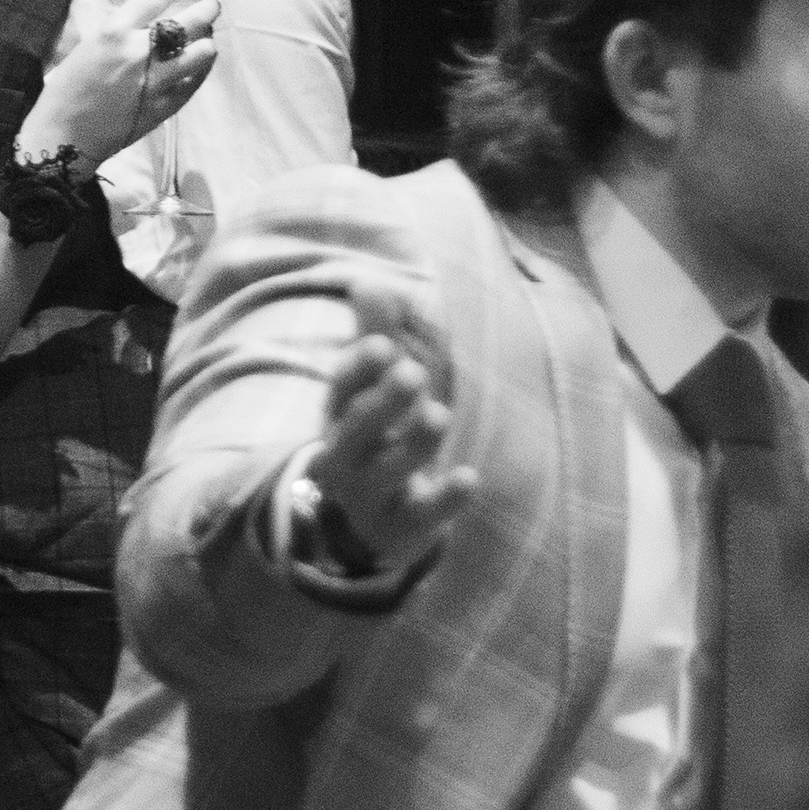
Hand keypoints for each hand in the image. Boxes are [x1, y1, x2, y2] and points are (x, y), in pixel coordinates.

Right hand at [27, 0, 221, 160]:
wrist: (63, 138)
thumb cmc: (66, 90)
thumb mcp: (86, 47)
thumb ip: (119, 30)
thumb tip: (147, 13)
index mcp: (114, 31)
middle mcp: (137, 52)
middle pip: (191, 20)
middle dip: (207, 10)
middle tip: (210, 8)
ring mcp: (155, 81)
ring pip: (202, 51)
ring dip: (207, 41)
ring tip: (203, 39)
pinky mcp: (165, 106)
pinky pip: (197, 81)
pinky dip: (201, 69)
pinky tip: (197, 66)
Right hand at [304, 280, 475, 567]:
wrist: (359, 527)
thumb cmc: (375, 440)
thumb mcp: (373, 391)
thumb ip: (374, 337)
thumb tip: (367, 280)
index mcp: (339, 415)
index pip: (340, 389)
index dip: (358, 368)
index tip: (381, 345)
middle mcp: (344, 455)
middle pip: (356, 429)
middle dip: (383, 402)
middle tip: (413, 372)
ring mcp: (368, 496)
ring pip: (385, 472)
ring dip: (413, 443)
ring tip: (440, 415)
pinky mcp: (398, 529)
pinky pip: (417, 518)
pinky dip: (443, 501)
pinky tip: (469, 478)